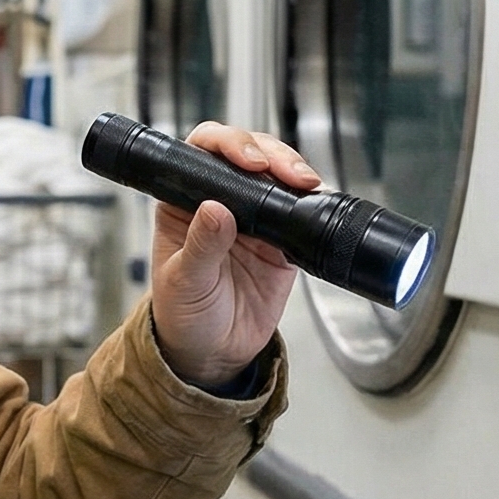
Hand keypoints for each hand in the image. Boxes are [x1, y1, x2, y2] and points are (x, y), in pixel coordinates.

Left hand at [148, 122, 311, 387]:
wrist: (213, 353)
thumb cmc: (183, 315)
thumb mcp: (184, 282)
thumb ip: (200, 247)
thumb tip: (215, 209)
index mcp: (183, 201)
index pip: (202, 152)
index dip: (227, 145)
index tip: (248, 161)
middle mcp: (220, 199)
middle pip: (248, 154)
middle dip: (271, 154)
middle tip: (286, 173)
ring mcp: (254, 217)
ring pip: (278, 176)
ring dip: (294, 172)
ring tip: (305, 185)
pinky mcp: (282, 240)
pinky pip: (301, 211)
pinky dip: (313, 205)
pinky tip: (316, 206)